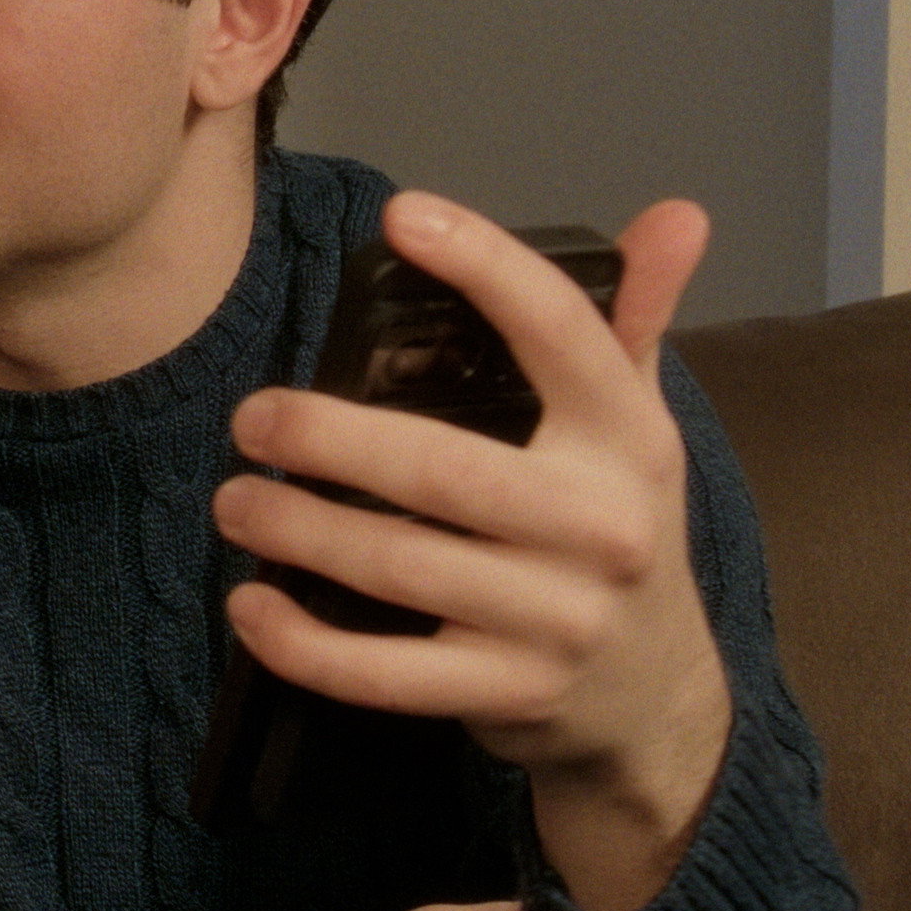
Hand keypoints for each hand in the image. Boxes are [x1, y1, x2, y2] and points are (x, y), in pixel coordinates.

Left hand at [216, 195, 735, 890]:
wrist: (658, 696)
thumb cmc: (617, 531)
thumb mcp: (638, 427)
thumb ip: (635, 321)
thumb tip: (676, 214)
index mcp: (628, 439)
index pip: (561, 334)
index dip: (486, 267)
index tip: (404, 214)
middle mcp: (600, 526)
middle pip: (443, 468)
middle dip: (329, 439)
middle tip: (252, 419)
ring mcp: (555, 618)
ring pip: (400, 566)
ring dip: (298, 531)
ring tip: (234, 501)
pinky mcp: (507, 693)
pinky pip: (385, 674)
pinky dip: (304, 644)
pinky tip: (250, 607)